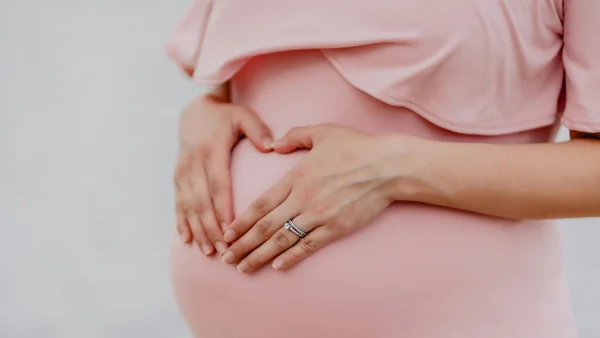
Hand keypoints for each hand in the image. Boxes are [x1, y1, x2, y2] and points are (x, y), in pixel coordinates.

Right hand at [174, 93, 273, 255]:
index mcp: (211, 151)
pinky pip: (178, 203)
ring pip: (189, 206)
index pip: (218, 185)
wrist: (194, 112)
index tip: (231, 229)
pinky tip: (187, 240)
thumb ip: (257, 130)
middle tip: (224, 250)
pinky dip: (181, 222)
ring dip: (198, 230)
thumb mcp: (243, 116)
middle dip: (211, 228)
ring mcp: (183, 172)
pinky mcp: (177, 178)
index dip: (222, 208)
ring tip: (209, 251)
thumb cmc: (226, 117)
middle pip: (202, 201)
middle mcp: (193, 164)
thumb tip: (271, 146)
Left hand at [221, 124, 407, 272]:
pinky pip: (308, 246)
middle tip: (226, 258)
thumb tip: (273, 144)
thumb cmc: (356, 147)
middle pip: (265, 227)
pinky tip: (277, 267)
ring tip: (243, 268)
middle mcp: (302, 199)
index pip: (260, 204)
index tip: (226, 234)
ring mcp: (318, 216)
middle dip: (242, 245)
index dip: (241, 222)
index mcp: (295, 177)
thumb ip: (294, 136)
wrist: (387, 167)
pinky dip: (291, 257)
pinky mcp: (336, 228)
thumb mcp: (322, 132)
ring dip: (260, 256)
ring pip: (282, 240)